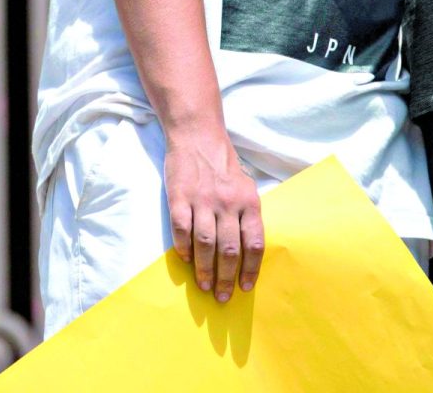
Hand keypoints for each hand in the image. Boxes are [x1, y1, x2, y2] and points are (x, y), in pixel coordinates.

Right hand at [164, 127, 264, 303]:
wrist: (197, 136)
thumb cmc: (224, 166)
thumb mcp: (246, 187)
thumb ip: (247, 215)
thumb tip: (247, 252)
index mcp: (248, 202)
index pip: (253, 244)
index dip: (250, 269)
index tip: (244, 287)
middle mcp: (227, 203)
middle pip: (229, 249)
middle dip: (226, 278)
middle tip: (222, 297)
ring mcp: (202, 200)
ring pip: (205, 243)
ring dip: (205, 269)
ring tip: (205, 286)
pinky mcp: (179, 197)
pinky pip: (181, 228)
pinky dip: (183, 248)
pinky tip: (185, 261)